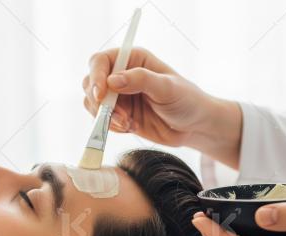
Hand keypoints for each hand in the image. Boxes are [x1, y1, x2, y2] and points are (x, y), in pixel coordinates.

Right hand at [82, 47, 242, 167]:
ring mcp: (118, 96)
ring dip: (104, 116)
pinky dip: (110, 126)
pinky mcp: (118, 115)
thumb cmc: (187, 100)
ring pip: (92, 103)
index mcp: (132, 59)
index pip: (101, 61)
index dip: (96, 76)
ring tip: (127, 123)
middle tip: (118, 116)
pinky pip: (101, 120)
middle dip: (99, 101)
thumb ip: (141, 80)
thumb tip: (112, 80)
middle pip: (90, 82)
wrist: (194, 127)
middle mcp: (121, 75)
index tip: (101, 95)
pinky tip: (130, 127)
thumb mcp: (167, 87)